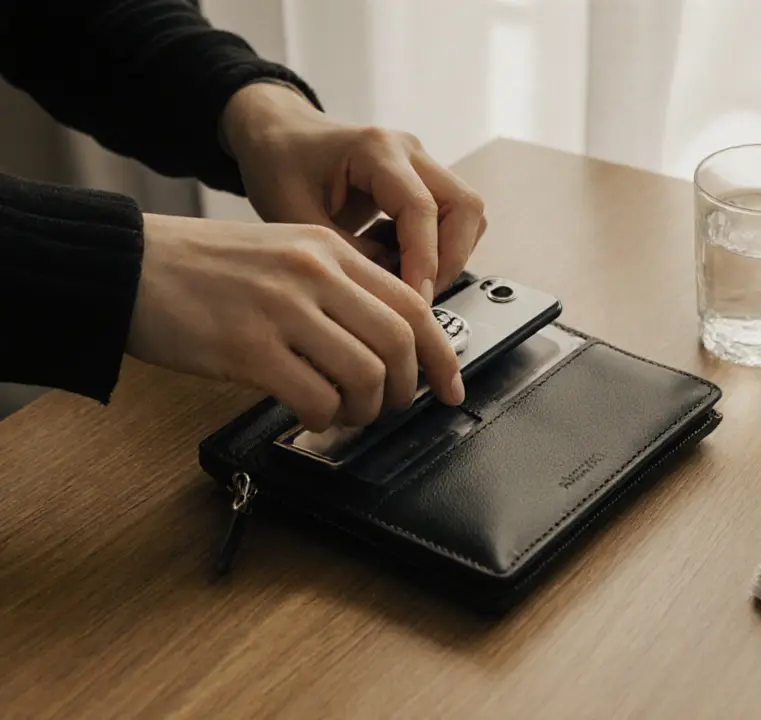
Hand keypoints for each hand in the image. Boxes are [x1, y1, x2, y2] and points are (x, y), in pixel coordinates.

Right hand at [127, 214, 464, 430]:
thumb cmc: (202, 267)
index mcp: (328, 248)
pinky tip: (310, 416)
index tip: (449, 385)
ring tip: (345, 414)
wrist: (127, 265)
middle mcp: (313, 272)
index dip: (441, 354)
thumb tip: (387, 342)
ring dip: (365, 409)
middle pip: (400, 342)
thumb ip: (337, 287)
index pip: (414, 303)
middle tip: (389, 407)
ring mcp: (282, 309)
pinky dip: (324, 419)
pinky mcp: (248, 348)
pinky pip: (316, 398)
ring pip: (366, 374)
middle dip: (406, 389)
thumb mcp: (283, 253)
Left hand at [220, 83, 486, 298]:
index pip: (422, 209)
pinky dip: (436, 249)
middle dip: (450, 260)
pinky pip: (451, 219)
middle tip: (420, 297)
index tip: (415, 301)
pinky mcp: (421, 182)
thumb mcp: (295, 215)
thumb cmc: (279, 162)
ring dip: (449, 256)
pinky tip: (399, 263)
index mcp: (376, 150)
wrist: (277, 134)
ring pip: (467, 214)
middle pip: (465, 207)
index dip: (424, 261)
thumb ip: (346, 254)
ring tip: (408, 282)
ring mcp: (420, 165)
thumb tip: (389, 290)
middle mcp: (408, 152)